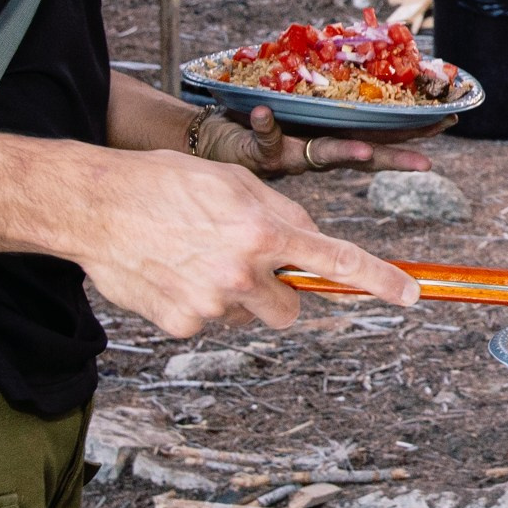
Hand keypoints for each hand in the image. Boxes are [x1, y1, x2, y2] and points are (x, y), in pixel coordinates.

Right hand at [77, 148, 419, 338]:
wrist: (95, 206)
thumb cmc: (165, 184)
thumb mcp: (233, 182)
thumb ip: (279, 213)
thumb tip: (307, 244)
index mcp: (264, 230)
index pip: (336, 260)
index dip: (380, 280)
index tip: (412, 295)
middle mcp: (243, 272)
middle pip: (291, 308)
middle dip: (281, 292)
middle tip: (248, 264)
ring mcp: (212, 305)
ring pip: (249, 315)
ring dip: (237, 297)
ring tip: (196, 258)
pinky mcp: (182, 325)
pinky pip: (210, 322)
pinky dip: (198, 303)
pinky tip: (172, 273)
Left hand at [194, 103, 437, 178]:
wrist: (213, 137)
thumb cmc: (258, 114)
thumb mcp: (294, 99)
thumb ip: (320, 84)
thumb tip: (354, 45)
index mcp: (333, 134)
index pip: (382, 133)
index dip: (415, 128)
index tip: (450, 118)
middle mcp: (318, 151)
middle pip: (366, 154)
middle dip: (396, 157)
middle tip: (427, 161)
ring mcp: (291, 155)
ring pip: (322, 154)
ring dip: (343, 151)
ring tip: (364, 149)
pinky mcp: (258, 151)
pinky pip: (263, 138)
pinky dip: (264, 125)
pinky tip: (263, 110)